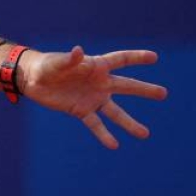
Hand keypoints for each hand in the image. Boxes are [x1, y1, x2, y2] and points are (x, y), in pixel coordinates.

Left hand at [20, 46, 167, 148]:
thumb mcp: (56, 63)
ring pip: (115, 112)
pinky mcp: (81, 110)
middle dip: (144, 90)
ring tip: (145, 134)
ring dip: (129, 123)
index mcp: (96, 66)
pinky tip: (114, 145)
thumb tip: (78, 51)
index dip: (137, 57)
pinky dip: (104, 134)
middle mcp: (99, 83)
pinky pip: (96, 124)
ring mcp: (93, 98)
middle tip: (163, 93)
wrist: (32, 80)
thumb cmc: (47, 66)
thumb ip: (69, 59)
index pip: (121, 60)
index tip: (154, 57)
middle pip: (126, 86)